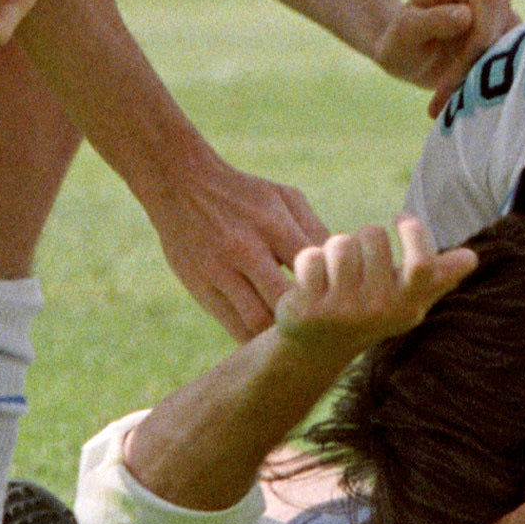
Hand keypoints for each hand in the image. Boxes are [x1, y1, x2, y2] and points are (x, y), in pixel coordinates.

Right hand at [142, 158, 330, 341]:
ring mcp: (219, 271)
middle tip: (322, 328)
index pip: (313, 270)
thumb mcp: (283, 197)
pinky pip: (233, 326)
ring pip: (258, 321)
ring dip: (280, 333)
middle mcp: (245, 250)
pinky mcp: (201, 288)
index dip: (331, 292)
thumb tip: (343, 266)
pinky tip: (268, 337)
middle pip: (287, 301)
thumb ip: (314, 229)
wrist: (181, 185)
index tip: (340, 302)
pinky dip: (255, 338)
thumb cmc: (243, 194)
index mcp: (273, 225)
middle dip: (308, 318)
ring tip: (296, 336)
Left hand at [270, 214, 472, 360]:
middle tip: (358, 260)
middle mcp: (379, 310)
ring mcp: (344, 311)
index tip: (401, 218)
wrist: (319, 347)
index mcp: (407, 303)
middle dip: (363, 238)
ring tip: (334, 270)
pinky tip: (312, 281)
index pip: (422, 265)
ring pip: (340, 244)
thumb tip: (473, 258)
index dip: (414, 232)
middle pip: (373, 236)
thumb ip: (439, 276)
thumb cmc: (370, 310)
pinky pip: (310, 258)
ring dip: (333, 249)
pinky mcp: (310, 309)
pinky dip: (308, 261)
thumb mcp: (407, 297)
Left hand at [369, 0, 513, 94]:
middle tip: (454, 90)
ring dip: (490, 71)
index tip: (458, 72)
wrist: (408, 57)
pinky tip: (469, 95)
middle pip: (505, 17)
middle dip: (484, 58)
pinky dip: (497, 77)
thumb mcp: (405, 33)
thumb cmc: (400, 42)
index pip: (486, 1)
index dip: (480, 37)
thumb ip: (432, 21)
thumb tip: (467, 15)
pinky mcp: (506, 31)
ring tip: (457, 96)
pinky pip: (518, 52)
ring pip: (517, 36)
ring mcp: (497, 8)